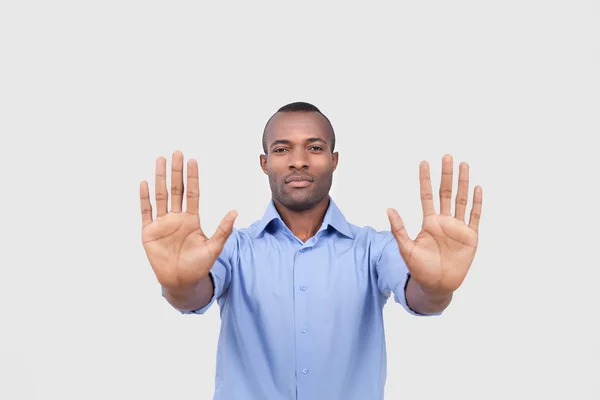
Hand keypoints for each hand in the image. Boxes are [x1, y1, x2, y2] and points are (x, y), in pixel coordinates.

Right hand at [139, 151, 236, 288]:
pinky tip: (145, 183)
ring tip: (160, 160)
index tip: (193, 161)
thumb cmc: (199, 266)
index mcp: (191, 219)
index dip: (192, 177)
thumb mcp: (214, 247)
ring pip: (160, 196)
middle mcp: (176, 218)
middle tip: (176, 153)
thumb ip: (223, 230)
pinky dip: (145, 198)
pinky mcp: (149, 232)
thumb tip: (236, 212)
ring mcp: (162, 224)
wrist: (182, 282)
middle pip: (176, 189)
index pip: (192, 193)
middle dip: (176, 171)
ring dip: (160, 178)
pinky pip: (146, 212)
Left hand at [387, 154, 481, 292]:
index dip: (425, 179)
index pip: (427, 195)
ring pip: (461, 200)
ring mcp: (458, 228)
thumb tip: (388, 209)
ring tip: (463, 165)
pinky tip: (477, 188)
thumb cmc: (420, 269)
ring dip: (463, 183)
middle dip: (446, 175)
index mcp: (429, 222)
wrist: (437, 286)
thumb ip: (398, 229)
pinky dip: (476, 203)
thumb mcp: (406, 248)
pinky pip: (474, 217)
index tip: (424, 162)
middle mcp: (444, 221)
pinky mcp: (470, 237)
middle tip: (447, 156)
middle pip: (446, 193)